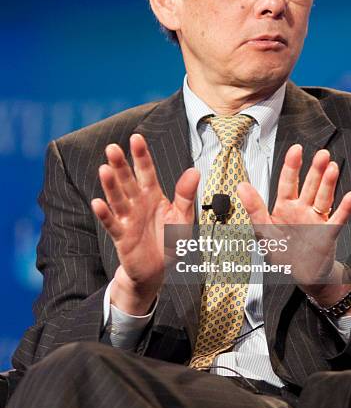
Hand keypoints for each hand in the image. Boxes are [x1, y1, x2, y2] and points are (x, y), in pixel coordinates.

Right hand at [91, 134, 199, 313]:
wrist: (158, 270)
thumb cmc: (170, 240)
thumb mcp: (183, 217)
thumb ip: (186, 195)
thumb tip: (195, 171)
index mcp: (153, 195)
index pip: (146, 171)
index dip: (141, 155)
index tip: (136, 137)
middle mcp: (138, 203)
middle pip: (127, 181)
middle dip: (120, 165)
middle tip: (111, 148)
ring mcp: (128, 219)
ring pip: (118, 198)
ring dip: (110, 185)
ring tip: (104, 169)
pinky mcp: (122, 236)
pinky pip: (112, 224)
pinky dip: (105, 214)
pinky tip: (98, 203)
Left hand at [237, 144, 350, 304]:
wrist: (301, 275)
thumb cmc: (282, 252)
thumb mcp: (263, 230)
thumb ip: (254, 208)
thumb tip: (241, 186)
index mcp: (285, 207)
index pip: (288, 182)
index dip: (292, 166)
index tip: (296, 149)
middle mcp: (302, 209)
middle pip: (310, 185)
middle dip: (315, 170)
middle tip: (322, 154)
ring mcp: (317, 220)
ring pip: (324, 197)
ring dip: (328, 183)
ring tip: (332, 167)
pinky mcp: (328, 233)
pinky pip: (337, 219)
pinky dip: (345, 208)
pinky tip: (350, 196)